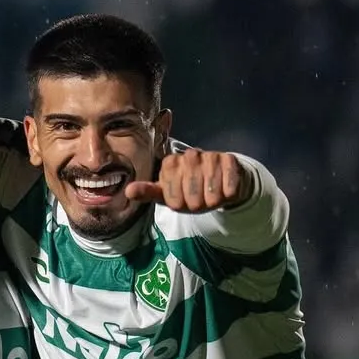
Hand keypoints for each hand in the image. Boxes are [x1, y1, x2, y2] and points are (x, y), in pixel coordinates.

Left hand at [125, 150, 253, 211]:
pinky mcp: (229, 159)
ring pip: (210, 185)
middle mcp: (190, 155)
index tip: (180, 202)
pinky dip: (227, 191)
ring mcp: (210, 156)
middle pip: (191, 188)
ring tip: (211, 199)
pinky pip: (228, 180)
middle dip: (195, 202)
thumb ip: (148, 193)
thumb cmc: (190, 193)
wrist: (219, 188)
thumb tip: (128, 191)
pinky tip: (225, 193)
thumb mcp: (167, 196)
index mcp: (171, 163)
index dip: (177, 201)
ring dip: (212, 198)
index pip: (170, 189)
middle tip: (198, 203)